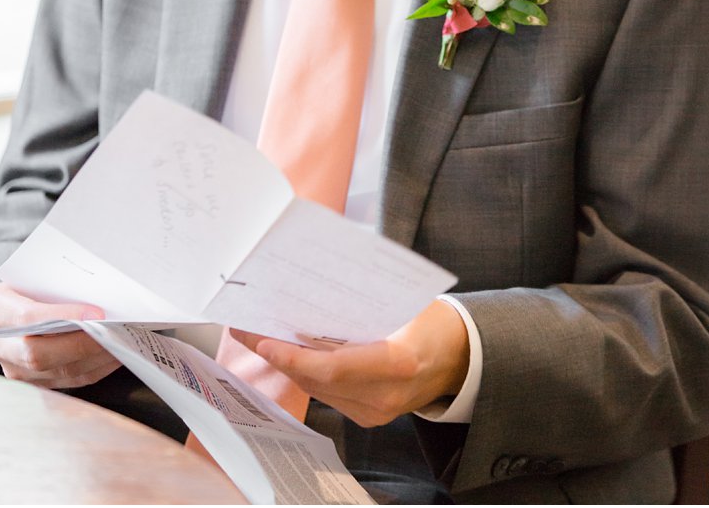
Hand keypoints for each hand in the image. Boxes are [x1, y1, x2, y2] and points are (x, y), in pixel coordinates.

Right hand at [0, 282, 120, 388]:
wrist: (5, 313)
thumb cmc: (25, 290)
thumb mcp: (31, 278)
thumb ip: (56, 284)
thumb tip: (101, 291)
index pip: (26, 317)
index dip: (62, 316)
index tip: (96, 312)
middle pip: (40, 354)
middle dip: (84, 343)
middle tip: (116, 331)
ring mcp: (14, 368)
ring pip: (59, 371)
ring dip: (97, 357)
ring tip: (124, 340)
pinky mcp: (33, 382)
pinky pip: (70, 380)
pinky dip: (98, 367)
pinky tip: (115, 353)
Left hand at [230, 299, 469, 426]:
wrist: (461, 356)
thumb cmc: (434, 322)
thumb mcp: (406, 305)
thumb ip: (364, 308)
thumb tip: (314, 292)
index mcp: (399, 363)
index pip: (333, 369)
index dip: (294, 358)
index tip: (264, 341)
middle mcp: (385, 396)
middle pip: (318, 381)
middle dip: (280, 357)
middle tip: (247, 330)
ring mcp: (377, 412)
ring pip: (318, 390)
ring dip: (291, 366)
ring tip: (262, 339)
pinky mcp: (371, 417)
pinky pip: (330, 395)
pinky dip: (311, 375)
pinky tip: (294, 355)